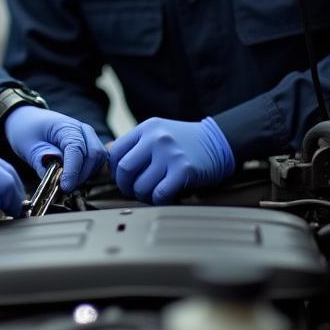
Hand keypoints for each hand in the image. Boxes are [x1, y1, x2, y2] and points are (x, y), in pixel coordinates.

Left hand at [3, 106, 108, 191]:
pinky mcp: (89, 148)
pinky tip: (71, 178)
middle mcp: (83, 130)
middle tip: (63, 188)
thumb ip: (41, 160)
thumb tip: (55, 175)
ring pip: (98, 161)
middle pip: (93, 155)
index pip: (77, 150)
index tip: (65, 187)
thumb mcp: (28, 146)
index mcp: (66, 126)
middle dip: (81, 175)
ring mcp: (88, 138)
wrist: (28, 122)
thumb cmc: (28, 131)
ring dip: (84, 175)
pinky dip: (86, 174)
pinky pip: (96, 163)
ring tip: (65, 182)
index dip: (73, 171)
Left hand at [110, 117, 234, 203]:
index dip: (114, 170)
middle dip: (125, 186)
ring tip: (150, 194)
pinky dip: (158, 201)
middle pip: (124, 169)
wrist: (217, 141)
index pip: (116, 152)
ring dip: (143, 196)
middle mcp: (156, 138)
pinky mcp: (184, 170)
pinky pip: (160, 194)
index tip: (122, 178)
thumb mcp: (158, 133)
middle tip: (132, 191)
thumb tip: (112, 167)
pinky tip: (164, 198)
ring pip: (141, 185)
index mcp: (146, 128)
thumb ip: (137, 145)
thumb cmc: (183, 142)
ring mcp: (170, 154)